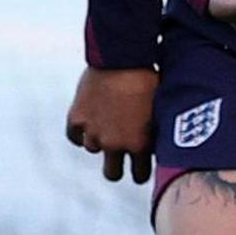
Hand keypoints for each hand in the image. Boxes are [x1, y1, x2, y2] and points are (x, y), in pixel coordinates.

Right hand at [66, 66, 158, 184]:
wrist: (123, 59)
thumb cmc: (150, 80)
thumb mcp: (160, 109)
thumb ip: (156, 132)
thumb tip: (158, 146)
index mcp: (140, 144)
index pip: (139, 175)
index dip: (140, 172)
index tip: (140, 170)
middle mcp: (115, 144)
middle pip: (112, 173)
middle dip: (117, 169)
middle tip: (119, 160)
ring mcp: (93, 133)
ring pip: (93, 149)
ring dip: (99, 140)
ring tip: (107, 126)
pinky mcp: (76, 119)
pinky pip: (75, 136)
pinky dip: (80, 131)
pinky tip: (89, 123)